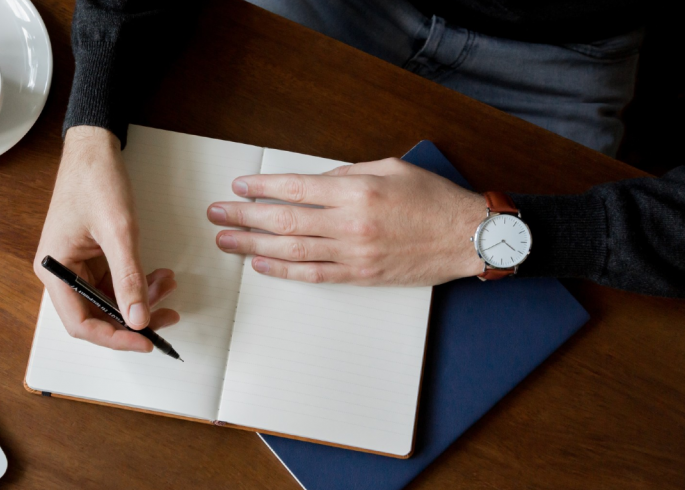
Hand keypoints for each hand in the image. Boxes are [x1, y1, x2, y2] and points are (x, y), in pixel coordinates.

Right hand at [34, 126, 179, 350]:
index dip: (114, 338)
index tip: (145, 341)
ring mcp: (77, 266)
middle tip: (167, 318)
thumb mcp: (118, 231)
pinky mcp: (93, 258)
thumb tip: (139, 319)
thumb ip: (129, 278)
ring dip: (142, 300)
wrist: (95, 148)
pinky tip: (160, 275)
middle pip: (97, 315)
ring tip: (168, 285)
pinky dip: (140, 283)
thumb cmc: (95, 181)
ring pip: (111, 301)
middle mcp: (61, 273)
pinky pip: (117, 283)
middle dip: (134, 319)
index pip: (80, 323)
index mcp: (55, 269)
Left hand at [206, 158, 485, 285]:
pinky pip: (313, 275)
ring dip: (252, 244)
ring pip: (291, 249)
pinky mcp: (360, 275)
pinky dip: (283, 270)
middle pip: (283, 220)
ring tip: (226, 239)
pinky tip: (260, 263)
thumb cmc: (433, 199)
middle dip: (244, 216)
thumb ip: (348, 173)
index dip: (262, 188)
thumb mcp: (390, 168)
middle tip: (217, 213)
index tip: (239, 187)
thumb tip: (311, 182)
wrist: (467, 237)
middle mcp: (350, 224)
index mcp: (357, 191)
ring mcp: (353, 253)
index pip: (295, 188)